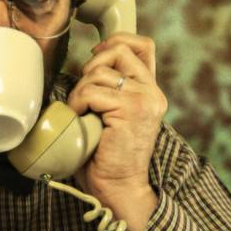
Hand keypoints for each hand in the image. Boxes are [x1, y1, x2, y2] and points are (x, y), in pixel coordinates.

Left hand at [68, 33, 165, 229]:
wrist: (119, 189)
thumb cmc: (107, 157)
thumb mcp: (111, 116)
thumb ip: (110, 92)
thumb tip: (83, 68)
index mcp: (150, 92)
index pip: (142, 46)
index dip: (116, 42)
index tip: (94, 58)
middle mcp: (152, 92)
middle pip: (120, 50)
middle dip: (92, 64)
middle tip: (83, 90)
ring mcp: (144, 99)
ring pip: (101, 71)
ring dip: (80, 90)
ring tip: (79, 112)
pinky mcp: (131, 109)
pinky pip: (92, 91)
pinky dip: (78, 102)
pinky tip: (78, 119)